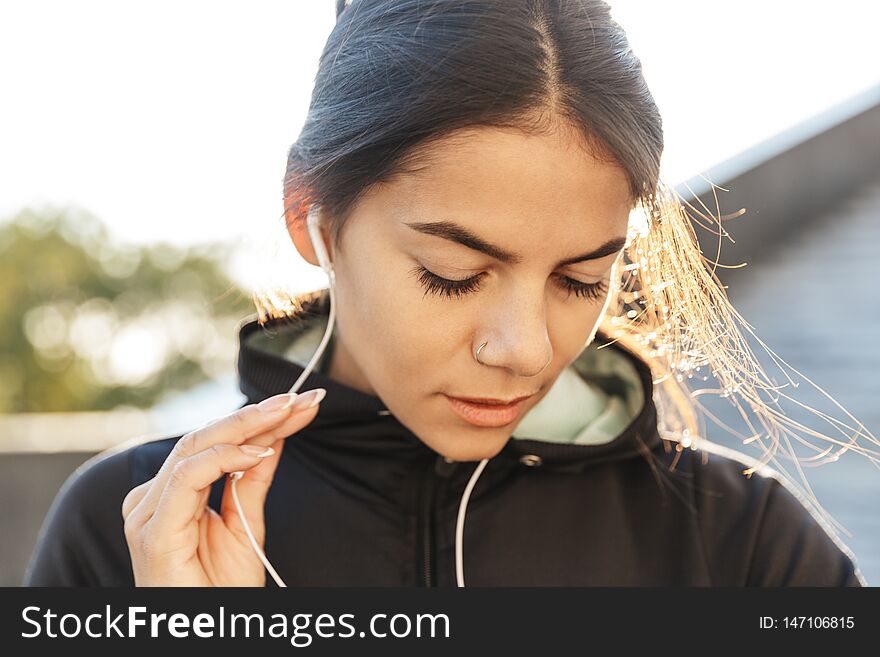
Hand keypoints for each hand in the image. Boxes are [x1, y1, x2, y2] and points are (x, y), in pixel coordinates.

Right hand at [120, 389, 325, 585]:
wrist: (207, 631)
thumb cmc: (220, 589)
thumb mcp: (247, 522)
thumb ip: (253, 479)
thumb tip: (274, 436)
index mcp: (170, 494)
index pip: (215, 442)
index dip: (259, 420)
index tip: (301, 404)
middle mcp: (152, 497)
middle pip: (206, 437)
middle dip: (258, 414)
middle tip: (301, 399)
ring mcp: (147, 511)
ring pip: (196, 446)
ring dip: (248, 424)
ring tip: (288, 413)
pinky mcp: (152, 529)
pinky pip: (187, 476)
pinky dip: (225, 457)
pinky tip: (259, 451)